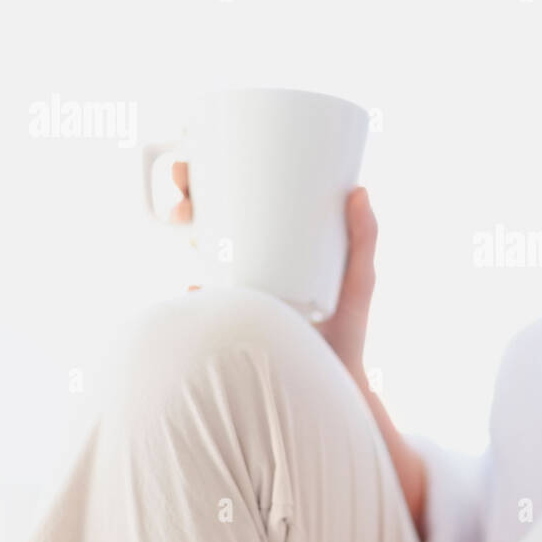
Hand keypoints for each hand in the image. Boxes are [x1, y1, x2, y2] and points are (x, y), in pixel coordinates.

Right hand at [170, 163, 378, 388]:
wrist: (333, 383)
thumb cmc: (348, 329)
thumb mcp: (359, 279)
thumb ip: (364, 238)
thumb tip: (359, 191)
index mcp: (273, 243)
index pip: (236, 198)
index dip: (211, 173)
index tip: (204, 157)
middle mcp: (247, 263)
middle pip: (204, 218)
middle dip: (183, 195)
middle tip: (188, 194)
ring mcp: (235, 293)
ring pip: (194, 253)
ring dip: (177, 231)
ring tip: (187, 223)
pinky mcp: (232, 323)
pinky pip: (201, 307)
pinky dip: (196, 295)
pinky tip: (200, 283)